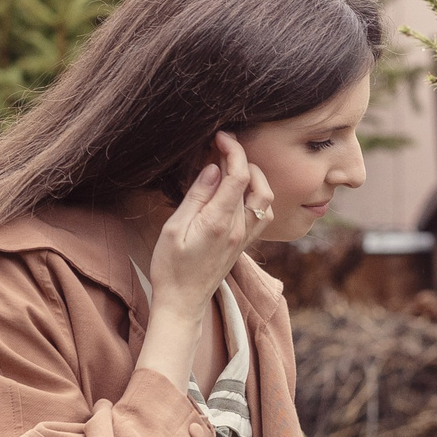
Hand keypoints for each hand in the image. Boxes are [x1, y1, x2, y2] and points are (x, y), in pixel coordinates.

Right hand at [148, 133, 273, 314]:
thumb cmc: (171, 265)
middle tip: (224, 147)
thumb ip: (196, 197)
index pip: (239, 176)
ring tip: (231, 166)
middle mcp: (239, 229)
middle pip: (258, 184)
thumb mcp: (174, 227)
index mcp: (220, 222)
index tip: (221, 137)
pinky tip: (238, 191)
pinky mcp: (245, 243)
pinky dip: (257, 195)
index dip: (233, 150)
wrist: (183, 300)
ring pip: (266, 199)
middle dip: (245, 159)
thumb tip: (213, 169)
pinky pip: (263, 214)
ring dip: (255, 177)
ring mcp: (245, 237)